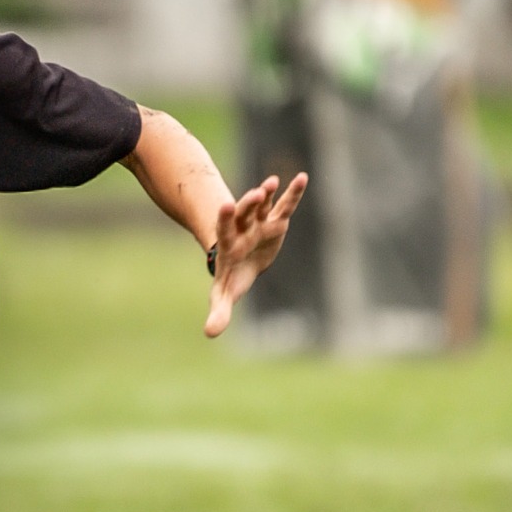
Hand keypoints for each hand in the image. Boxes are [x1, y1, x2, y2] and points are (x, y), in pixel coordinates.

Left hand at [205, 173, 307, 337]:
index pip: (224, 228)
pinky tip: (303, 177)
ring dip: (267, 193)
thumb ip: (219, 311)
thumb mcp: (224, 295)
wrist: (242, 263)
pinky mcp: (277, 221)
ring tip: (272, 182)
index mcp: (229, 243)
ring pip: (263, 205)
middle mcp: (243, 228)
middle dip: (248, 203)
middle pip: (244, 212)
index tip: (225, 205)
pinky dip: (293, 193)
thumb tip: (209, 334)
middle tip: (255, 194)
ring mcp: (260, 222)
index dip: (225, 218)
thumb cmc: (231, 278)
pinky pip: (286, 205)